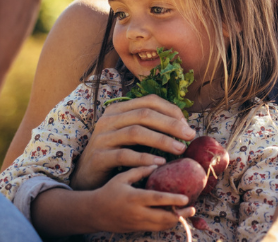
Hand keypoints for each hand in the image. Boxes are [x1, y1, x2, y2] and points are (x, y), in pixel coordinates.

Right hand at [72, 95, 196, 190]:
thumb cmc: (116, 154)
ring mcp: (102, 137)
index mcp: (119, 109)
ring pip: (135, 132)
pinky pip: (124, 155)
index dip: (171, 111)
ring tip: (180, 149)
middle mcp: (109, 119)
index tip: (188, 125)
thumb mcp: (132, 136)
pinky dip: (143, 158)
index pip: (149, 101)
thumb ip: (151, 127)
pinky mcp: (99, 156)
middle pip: (144, 114)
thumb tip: (185, 127)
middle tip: (190, 136)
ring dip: (161, 140)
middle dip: (171, 124)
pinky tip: (159, 163)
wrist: (87, 176)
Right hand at [90, 165, 195, 232]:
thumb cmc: (109, 192)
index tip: (186, 199)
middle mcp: (137, 213)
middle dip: (180, 215)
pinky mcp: (137, 230)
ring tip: (186, 213)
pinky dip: (166, 224)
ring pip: (161, 226)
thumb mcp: (122, 178)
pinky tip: (173, 217)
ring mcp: (137, 223)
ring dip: (175, 221)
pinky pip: (155, 229)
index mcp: (134, 198)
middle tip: (192, 208)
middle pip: (163, 218)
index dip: (173, 200)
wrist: (94, 213)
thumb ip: (140, 170)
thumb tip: (158, 163)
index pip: (156, 200)